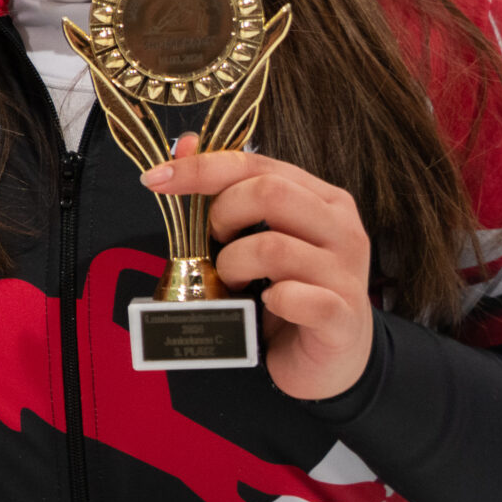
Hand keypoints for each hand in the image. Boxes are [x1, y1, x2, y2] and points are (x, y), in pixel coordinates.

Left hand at [140, 131, 374, 401]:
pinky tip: (267, 305)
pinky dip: (270, 300)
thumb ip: (225, 192)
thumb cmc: (290, 289)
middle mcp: (341, 227)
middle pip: (269, 193)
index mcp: (321, 199)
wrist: (332, 358)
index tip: (155, 179)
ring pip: (272, 248)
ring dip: (234, 266)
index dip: (201, 168)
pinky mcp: (341, 315)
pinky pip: (298, 298)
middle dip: (222, 216)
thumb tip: (183, 144)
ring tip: (235, 283)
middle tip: (214, 243)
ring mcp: (345, 272)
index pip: (256, 164)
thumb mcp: (256, 237)